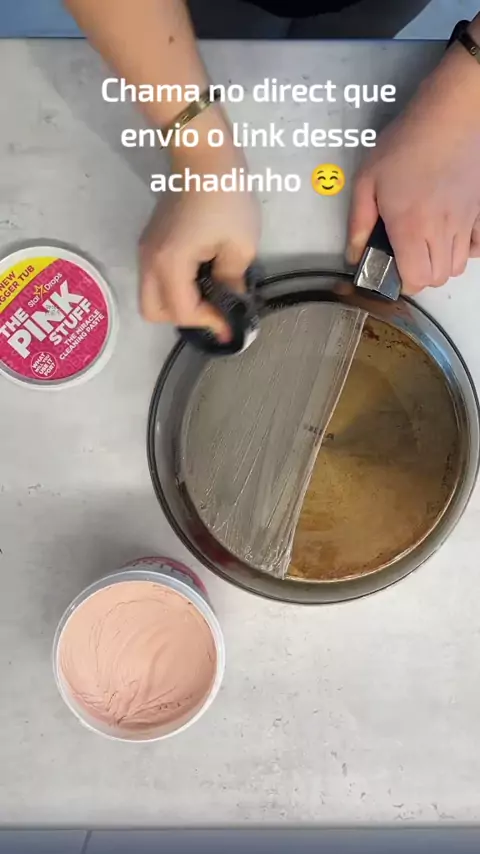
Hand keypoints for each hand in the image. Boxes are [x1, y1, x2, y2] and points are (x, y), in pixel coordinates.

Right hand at [139, 139, 260, 339]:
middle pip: (154, 311)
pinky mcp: (150, 242)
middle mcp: (149, 261)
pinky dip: (175, 288)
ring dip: (178, 304)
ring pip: (152, 296)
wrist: (202, 153)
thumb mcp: (240, 244)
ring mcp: (146, 250)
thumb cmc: (225, 195)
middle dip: (185, 318)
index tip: (232, 325)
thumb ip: (232, 280)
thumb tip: (230, 299)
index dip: (208, 323)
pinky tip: (201, 276)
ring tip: (209, 295)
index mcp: (170, 263)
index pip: (182, 311)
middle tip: (213, 311)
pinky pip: (156, 279)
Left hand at [347, 41, 479, 294]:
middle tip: (406, 257)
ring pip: (458, 266)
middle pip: (438, 278)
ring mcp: (465, 221)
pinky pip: (477, 247)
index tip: (393, 270)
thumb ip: (358, 222)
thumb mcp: (367, 179)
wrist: (451, 113)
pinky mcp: (479, 210)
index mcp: (411, 226)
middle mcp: (441, 230)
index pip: (416, 280)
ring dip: (440, 264)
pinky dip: (466, 250)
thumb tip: (353, 254)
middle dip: (420, 275)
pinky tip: (451, 237)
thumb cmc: (406, 143)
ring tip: (425, 246)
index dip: (403, 283)